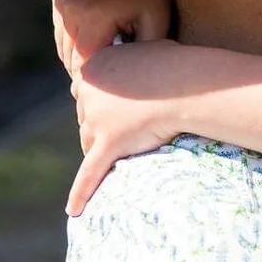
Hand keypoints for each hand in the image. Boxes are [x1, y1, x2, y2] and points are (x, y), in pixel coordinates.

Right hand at [51, 0, 172, 77]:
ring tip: (108, 57)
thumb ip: (138, 57)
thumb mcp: (156, 23)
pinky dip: (77, 38)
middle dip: (91, 70)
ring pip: (64, 45)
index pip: (84, 66)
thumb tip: (122, 86)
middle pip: (71, 57)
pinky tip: (100, 38)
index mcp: (91, 15)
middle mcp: (68, 5)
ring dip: (82, 55)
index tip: (117, 86)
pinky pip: (63, 28)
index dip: (100, 80)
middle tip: (112, 79)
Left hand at [66, 39, 202, 214]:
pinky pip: (90, 172)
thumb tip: (141, 60)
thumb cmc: (177, 65)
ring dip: (102, 148)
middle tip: (129, 126)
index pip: (85, 91)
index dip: (102, 102)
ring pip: (88, 142)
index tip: (118, 105)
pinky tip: (74, 211)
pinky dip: (81, 193)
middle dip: (101, 126)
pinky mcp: (109, 143)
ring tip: (127, 148)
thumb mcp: (146, 51)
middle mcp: (88, 93)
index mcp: (93, 68)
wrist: (187, 83)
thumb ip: (132, 60)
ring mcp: (97, 120)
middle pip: (84, 118)